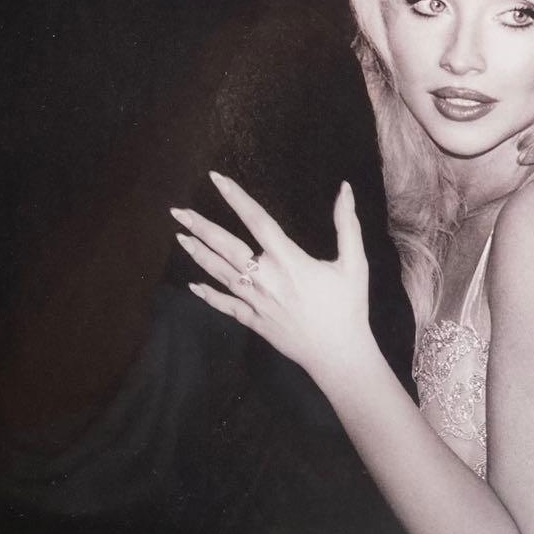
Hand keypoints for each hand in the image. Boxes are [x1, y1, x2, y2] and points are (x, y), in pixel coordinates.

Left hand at [170, 173, 372, 380]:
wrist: (339, 354)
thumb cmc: (348, 306)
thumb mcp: (355, 263)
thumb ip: (347, 224)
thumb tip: (345, 189)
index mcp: (289, 261)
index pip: (258, 221)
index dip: (236, 198)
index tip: (217, 179)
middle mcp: (266, 279)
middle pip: (227, 248)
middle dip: (201, 227)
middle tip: (178, 211)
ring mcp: (256, 302)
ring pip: (220, 273)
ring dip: (199, 254)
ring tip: (180, 236)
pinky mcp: (254, 321)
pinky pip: (225, 305)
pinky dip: (208, 294)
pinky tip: (192, 285)